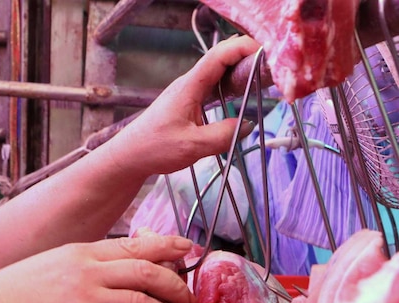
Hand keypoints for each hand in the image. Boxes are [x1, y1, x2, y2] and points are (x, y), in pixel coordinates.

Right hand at [0, 235, 195, 302]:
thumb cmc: (12, 294)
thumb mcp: (51, 265)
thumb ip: (81, 268)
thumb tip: (108, 278)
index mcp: (81, 251)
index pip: (134, 245)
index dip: (167, 246)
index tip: (188, 250)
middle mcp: (89, 269)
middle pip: (148, 271)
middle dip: (177, 287)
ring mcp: (87, 297)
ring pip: (145, 302)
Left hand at [109, 35, 260, 177]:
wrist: (128, 156)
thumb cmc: (154, 149)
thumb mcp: (193, 146)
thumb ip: (223, 135)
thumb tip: (248, 125)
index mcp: (189, 86)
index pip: (220, 54)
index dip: (245, 47)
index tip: (268, 54)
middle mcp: (189, 83)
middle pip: (222, 58)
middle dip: (247, 58)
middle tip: (272, 70)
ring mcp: (187, 92)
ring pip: (218, 72)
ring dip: (240, 72)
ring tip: (263, 79)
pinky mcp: (187, 102)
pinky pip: (213, 86)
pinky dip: (230, 86)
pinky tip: (241, 95)